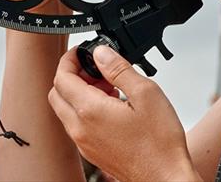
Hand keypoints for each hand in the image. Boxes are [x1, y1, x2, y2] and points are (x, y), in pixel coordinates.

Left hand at [49, 46, 200, 181]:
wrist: (164, 177)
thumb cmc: (159, 142)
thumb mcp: (146, 93)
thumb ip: (119, 69)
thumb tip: (101, 53)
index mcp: (90, 111)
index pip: (62, 77)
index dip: (69, 59)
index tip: (82, 51)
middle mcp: (80, 129)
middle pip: (57, 93)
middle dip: (72, 75)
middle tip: (96, 68)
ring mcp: (84, 143)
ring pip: (66, 110)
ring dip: (79, 92)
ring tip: (110, 86)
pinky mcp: (92, 152)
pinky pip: (77, 125)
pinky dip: (85, 109)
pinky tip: (112, 106)